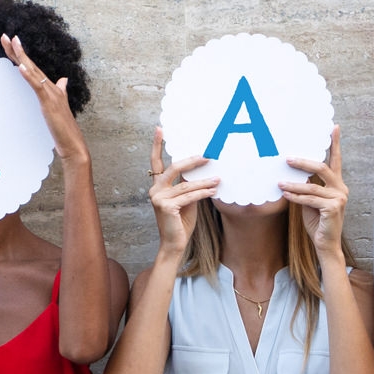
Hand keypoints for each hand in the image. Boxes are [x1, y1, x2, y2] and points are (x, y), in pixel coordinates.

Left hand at [1, 33, 87, 162]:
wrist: (72, 141)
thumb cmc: (63, 125)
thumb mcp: (59, 104)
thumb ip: (61, 90)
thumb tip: (64, 79)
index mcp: (49, 86)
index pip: (31, 66)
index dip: (20, 54)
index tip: (10, 42)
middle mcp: (51, 86)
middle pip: (30, 64)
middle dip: (17, 49)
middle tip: (6, 36)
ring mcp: (51, 93)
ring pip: (33, 71)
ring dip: (22, 56)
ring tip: (13, 43)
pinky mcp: (49, 102)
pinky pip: (37, 86)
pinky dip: (29, 76)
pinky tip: (21, 67)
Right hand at [147, 127, 217, 257]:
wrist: (174, 244)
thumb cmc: (180, 221)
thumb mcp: (185, 200)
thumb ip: (188, 185)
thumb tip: (201, 171)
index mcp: (157, 186)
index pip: (156, 162)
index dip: (157, 145)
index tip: (160, 129)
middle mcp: (154, 190)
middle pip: (173, 168)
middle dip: (191, 161)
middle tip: (207, 156)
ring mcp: (158, 198)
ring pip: (186, 185)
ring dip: (204, 182)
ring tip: (218, 179)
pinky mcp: (166, 207)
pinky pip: (189, 196)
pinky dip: (203, 193)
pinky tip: (213, 191)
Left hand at [280, 126, 350, 261]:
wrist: (326, 244)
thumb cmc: (318, 222)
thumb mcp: (311, 201)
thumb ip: (307, 187)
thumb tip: (293, 174)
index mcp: (338, 184)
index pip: (336, 160)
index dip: (335, 143)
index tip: (334, 127)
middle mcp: (341, 189)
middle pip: (322, 168)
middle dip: (304, 162)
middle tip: (287, 158)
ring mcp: (339, 199)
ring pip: (312, 186)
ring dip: (293, 184)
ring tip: (279, 181)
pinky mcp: (333, 209)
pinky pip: (310, 199)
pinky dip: (296, 196)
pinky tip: (285, 193)